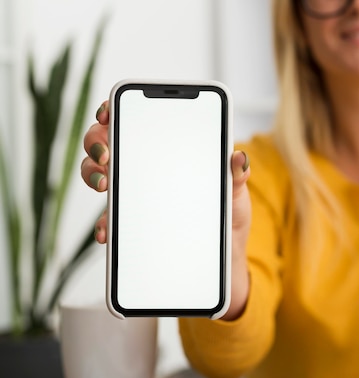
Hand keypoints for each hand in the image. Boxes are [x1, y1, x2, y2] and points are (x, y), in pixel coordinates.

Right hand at [80, 101, 251, 318]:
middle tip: (107, 154)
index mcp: (169, 154)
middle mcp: (146, 171)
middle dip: (97, 142)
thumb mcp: (235, 193)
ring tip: (105, 184)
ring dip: (93, 176)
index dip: (115, 112)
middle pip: (107, 145)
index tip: (109, 112)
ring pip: (100, 177)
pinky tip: (107, 231)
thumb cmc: (229, 216)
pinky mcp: (136, 227)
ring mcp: (137, 199)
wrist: (227, 256)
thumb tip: (239, 158)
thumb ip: (235, 175)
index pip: (135, 123)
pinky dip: (105, 225)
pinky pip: (111, 222)